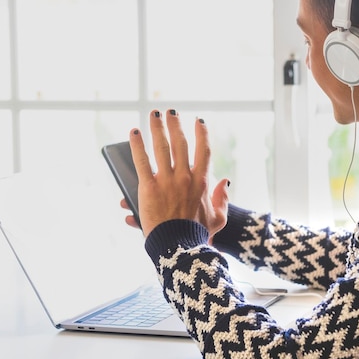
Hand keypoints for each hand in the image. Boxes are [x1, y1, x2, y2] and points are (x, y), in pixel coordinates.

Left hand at [128, 110, 229, 237]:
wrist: (179, 246)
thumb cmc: (198, 234)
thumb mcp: (218, 218)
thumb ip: (222, 199)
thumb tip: (224, 181)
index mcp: (202, 182)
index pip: (204, 151)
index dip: (201, 134)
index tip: (198, 121)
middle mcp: (185, 176)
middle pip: (180, 143)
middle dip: (175, 125)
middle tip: (170, 112)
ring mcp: (167, 180)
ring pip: (161, 147)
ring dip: (157, 128)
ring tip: (153, 115)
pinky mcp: (149, 187)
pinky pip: (142, 161)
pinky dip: (137, 145)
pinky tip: (133, 133)